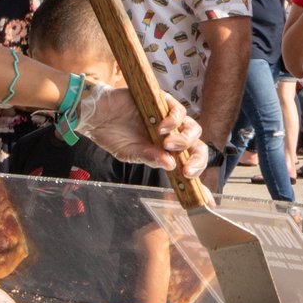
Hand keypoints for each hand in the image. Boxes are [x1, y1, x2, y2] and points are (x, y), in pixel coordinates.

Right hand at [72, 81, 208, 176]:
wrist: (97, 115)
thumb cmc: (115, 135)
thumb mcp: (132, 154)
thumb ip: (150, 158)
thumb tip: (170, 164)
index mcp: (168, 151)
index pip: (188, 164)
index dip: (199, 180)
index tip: (205, 200)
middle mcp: (173, 136)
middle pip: (197, 147)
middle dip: (197, 161)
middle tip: (187, 171)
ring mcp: (170, 119)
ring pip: (193, 129)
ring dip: (184, 140)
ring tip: (168, 145)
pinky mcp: (163, 102)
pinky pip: (179, 111)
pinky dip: (174, 121)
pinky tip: (162, 128)